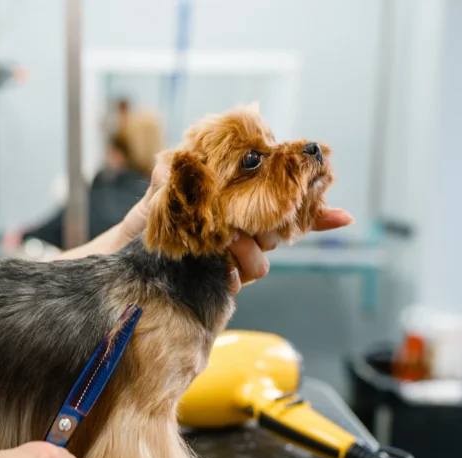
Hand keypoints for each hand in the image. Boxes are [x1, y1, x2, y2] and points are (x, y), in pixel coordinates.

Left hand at [115, 161, 353, 292]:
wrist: (119, 262)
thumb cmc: (141, 228)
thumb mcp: (154, 199)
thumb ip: (167, 181)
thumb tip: (170, 164)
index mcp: (235, 211)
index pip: (280, 208)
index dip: (314, 213)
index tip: (342, 216)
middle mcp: (237, 239)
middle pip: (278, 233)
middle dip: (274, 225)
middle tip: (251, 218)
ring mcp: (227, 264)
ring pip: (261, 262)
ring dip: (248, 250)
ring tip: (225, 241)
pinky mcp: (213, 287)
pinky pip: (235, 284)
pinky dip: (229, 275)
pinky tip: (219, 268)